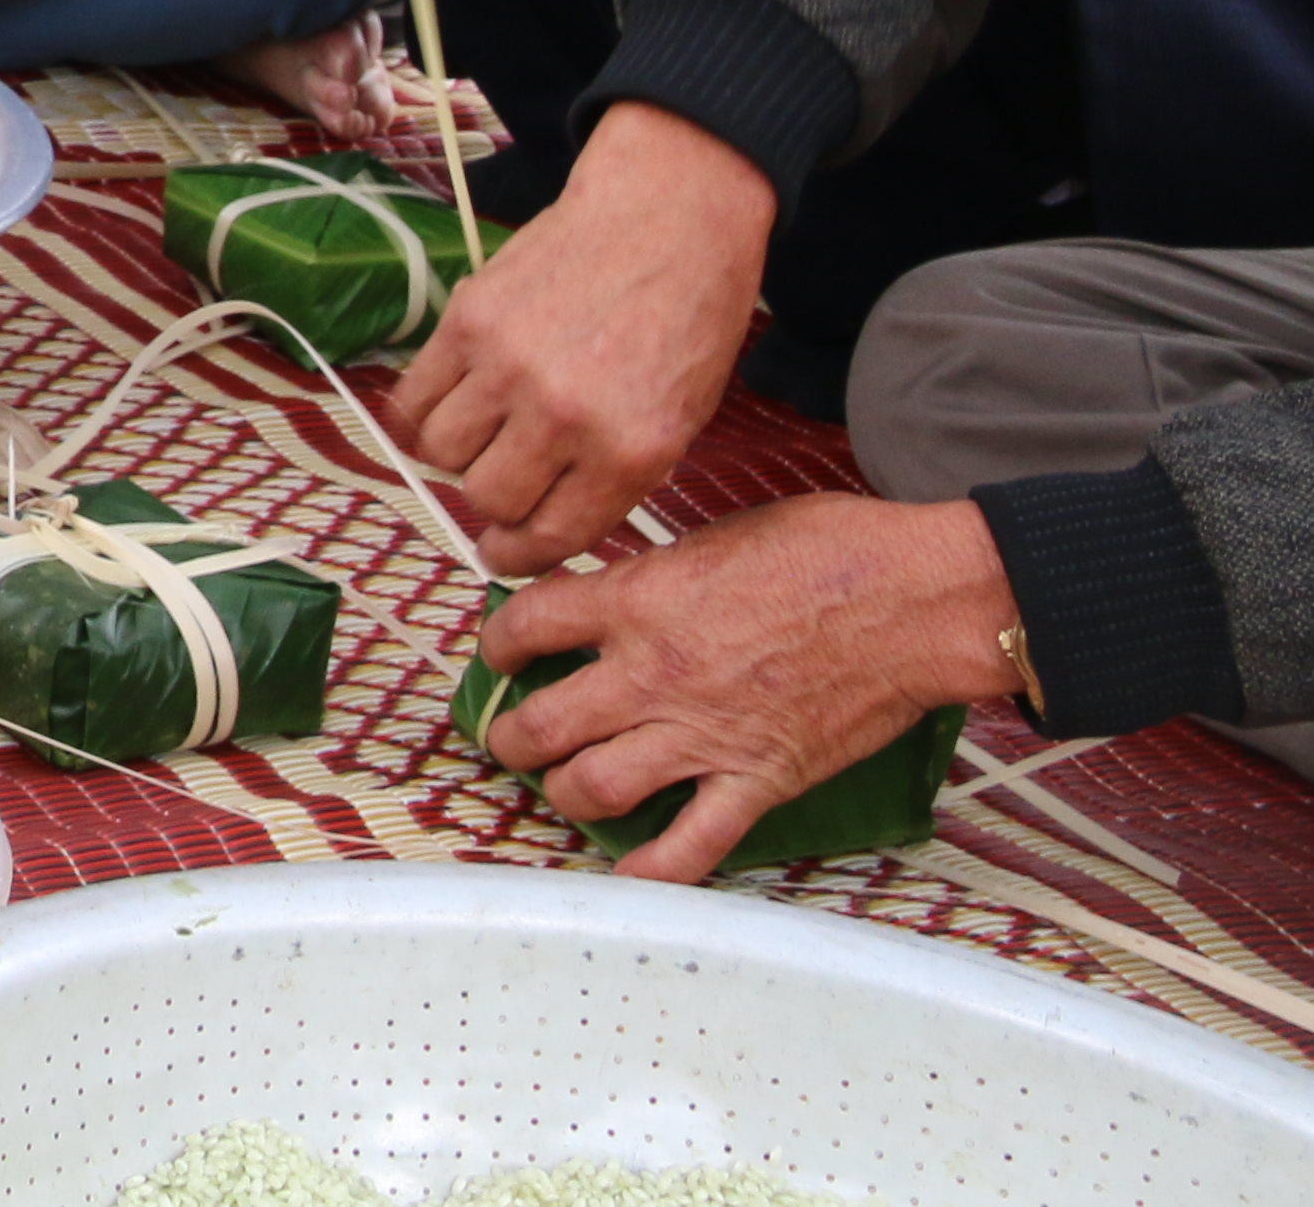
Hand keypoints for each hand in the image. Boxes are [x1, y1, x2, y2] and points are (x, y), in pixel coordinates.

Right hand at [393, 99, 774, 571]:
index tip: (501, 554)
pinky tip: (449, 404)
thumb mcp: (680, 419)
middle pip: (486, 498)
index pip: (551, 536)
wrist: (668, 217)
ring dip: (456, 454)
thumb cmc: (686, 320)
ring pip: (440, 452)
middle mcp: (565, 416)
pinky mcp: (467, 319)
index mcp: (633, 451)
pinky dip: (421, 414)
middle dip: (492, 502)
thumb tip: (539, 523)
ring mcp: (508, 365)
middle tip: (500, 483)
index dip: (518, 555)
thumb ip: (613, 477)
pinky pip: (413, 398)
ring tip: (481, 433)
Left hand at [474, 494, 1021, 881]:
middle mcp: (654, 675)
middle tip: (511, 739)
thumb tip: (616, 593)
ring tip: (564, 787)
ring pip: (593, 788)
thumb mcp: (714, 537)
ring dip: (565, 794)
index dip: (497, 644)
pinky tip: (625, 875)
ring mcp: (703, 735)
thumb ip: (653, 575)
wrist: (916, 599)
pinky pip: (690, 846)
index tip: (499, 654)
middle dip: (511, 738)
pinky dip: (652, 871)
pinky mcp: (758, 781)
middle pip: (541, 725)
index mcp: (637, 602)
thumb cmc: (829, 549)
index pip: (525, 628)